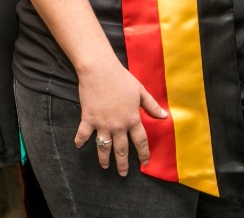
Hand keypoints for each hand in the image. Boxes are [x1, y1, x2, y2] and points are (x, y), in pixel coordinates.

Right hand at [75, 61, 166, 175]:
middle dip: (123, 164)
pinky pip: (84, 133)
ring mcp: (103, 124)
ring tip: (105, 166)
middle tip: (123, 174)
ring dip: (104, 158)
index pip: (140, 141)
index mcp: (132, 119)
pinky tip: (78, 146)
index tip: (145, 162)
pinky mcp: (88, 118)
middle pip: (122, 149)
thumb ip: (152, 105)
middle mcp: (118, 125)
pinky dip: (80, 140)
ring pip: (104, 147)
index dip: (143, 153)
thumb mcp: (140, 91)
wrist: (99, 70)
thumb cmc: (121, 78)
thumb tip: (164, 116)